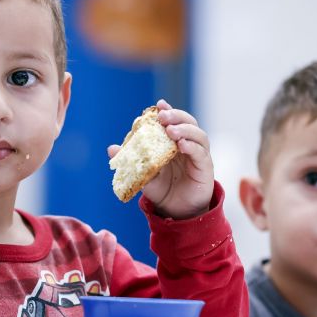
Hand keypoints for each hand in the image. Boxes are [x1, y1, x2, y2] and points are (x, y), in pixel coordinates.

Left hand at [107, 100, 213, 218]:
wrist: (175, 211)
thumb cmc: (161, 189)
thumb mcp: (142, 174)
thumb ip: (131, 161)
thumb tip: (111, 149)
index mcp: (174, 142)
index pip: (174, 120)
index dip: (168, 110)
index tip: (159, 105)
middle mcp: (188, 144)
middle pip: (189, 122)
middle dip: (177, 116)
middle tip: (164, 116)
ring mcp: (198, 155)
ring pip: (198, 135)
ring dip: (185, 129)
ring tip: (171, 131)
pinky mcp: (205, 167)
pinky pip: (201, 153)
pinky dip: (192, 146)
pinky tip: (181, 145)